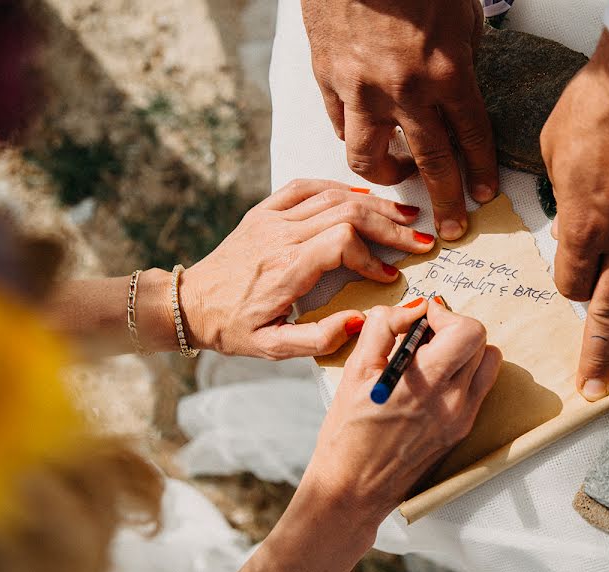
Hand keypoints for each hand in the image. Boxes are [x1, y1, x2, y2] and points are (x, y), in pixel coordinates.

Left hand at [178, 179, 435, 359]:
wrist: (189, 304)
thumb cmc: (232, 328)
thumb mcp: (272, 348)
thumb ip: (318, 339)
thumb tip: (361, 320)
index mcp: (285, 269)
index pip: (342, 242)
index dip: (373, 257)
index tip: (389, 277)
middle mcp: (280, 236)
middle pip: (347, 213)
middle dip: (389, 226)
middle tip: (419, 238)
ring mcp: (271, 219)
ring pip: (332, 197)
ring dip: (374, 205)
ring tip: (404, 215)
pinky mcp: (264, 211)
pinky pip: (305, 187)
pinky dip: (337, 187)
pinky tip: (362, 195)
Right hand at [301, 0, 498, 239]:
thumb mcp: (459, 14)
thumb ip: (463, 58)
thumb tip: (459, 90)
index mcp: (447, 72)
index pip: (471, 139)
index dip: (479, 172)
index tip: (482, 196)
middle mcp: (405, 90)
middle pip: (430, 163)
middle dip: (445, 201)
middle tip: (451, 227)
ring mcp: (361, 88)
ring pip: (369, 159)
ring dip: (387, 175)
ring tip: (398, 175)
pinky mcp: (327, 78)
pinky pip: (337, 125)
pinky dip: (352, 135)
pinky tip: (364, 134)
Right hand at [302, 299, 501, 519]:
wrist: (354, 489)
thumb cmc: (347, 434)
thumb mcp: (354, 371)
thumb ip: (383, 328)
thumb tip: (412, 308)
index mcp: (424, 383)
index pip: (467, 331)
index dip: (444, 314)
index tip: (422, 317)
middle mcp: (452, 401)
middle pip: (480, 341)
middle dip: (453, 327)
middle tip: (424, 334)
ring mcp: (461, 418)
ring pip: (486, 363)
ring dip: (464, 349)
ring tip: (432, 356)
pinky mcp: (462, 430)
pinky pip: (479, 387)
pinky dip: (464, 373)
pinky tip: (434, 379)